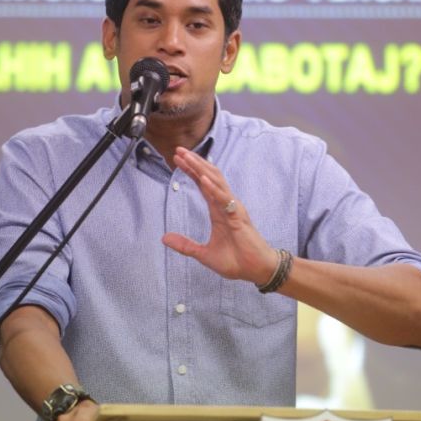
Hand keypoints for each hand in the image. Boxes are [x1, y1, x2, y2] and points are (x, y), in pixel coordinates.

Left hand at [162, 147, 278, 284]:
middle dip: (194, 163)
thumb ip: (185, 245)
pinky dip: (213, 188)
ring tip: (188, 157)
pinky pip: (224, 199)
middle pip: (209, 177)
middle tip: (179, 149)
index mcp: (218, 210)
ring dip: (201, 169)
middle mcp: (225, 204)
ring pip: (216, 182)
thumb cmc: (236, 261)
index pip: (203, 184)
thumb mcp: (204, 254)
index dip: (191, 171)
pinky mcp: (238, 217)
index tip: (177, 160)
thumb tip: (164, 238)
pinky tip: (203, 179)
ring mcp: (233, 208)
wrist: (256, 270)